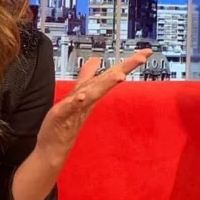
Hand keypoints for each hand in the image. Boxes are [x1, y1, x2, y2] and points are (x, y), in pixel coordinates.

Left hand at [35, 49, 152, 165]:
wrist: (55, 147)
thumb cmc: (66, 121)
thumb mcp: (77, 93)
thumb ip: (86, 76)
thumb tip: (96, 60)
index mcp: (91, 94)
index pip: (110, 76)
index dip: (126, 64)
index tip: (145, 52)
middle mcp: (87, 101)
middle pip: (106, 82)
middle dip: (123, 68)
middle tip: (141, 57)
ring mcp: (76, 110)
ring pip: (93, 94)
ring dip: (105, 84)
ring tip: (119, 75)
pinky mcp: (62, 117)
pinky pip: (70, 109)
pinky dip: (76, 102)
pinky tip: (81, 96)